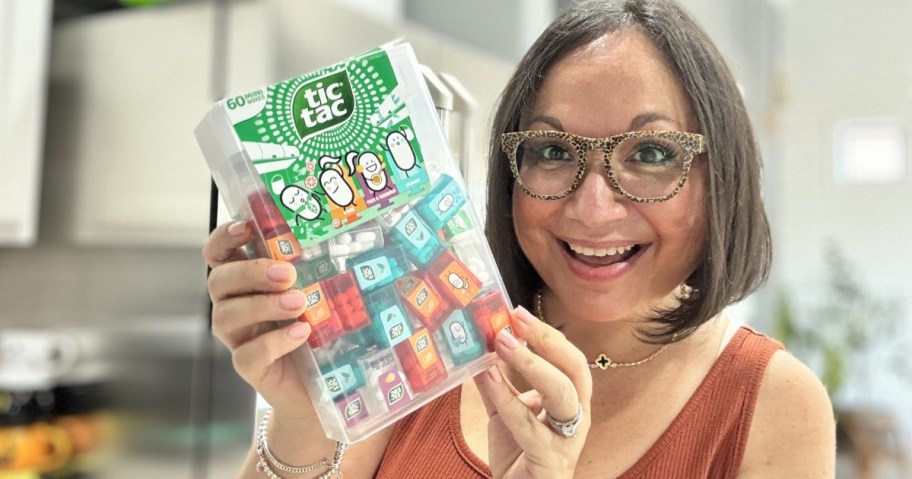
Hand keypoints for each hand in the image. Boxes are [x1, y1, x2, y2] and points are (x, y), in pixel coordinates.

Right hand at [203, 221, 314, 418]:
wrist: (328, 382)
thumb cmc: (324, 327)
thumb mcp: (325, 291)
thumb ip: (327, 266)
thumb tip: (361, 235)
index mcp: (247, 281)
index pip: (219, 253)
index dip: (224, 238)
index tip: (247, 228)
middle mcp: (235, 305)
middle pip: (219, 280)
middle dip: (251, 272)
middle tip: (288, 273)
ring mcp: (240, 338)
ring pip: (228, 315)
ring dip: (263, 305)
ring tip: (299, 303)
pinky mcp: (251, 368)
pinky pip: (248, 354)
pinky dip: (274, 341)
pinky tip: (301, 333)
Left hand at [473, 306, 592, 478]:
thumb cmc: (520, 454)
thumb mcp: (504, 412)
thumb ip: (495, 383)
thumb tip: (476, 347)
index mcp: (570, 400)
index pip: (568, 359)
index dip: (546, 334)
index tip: (516, 312)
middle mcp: (576, 416)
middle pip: (575, 369)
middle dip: (547, 340)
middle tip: (515, 319)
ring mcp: (567, 439)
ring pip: (562, 394)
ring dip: (531, 363)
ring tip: (502, 342)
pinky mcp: (549, 459)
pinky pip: (528, 425)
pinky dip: (506, 397)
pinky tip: (488, 377)